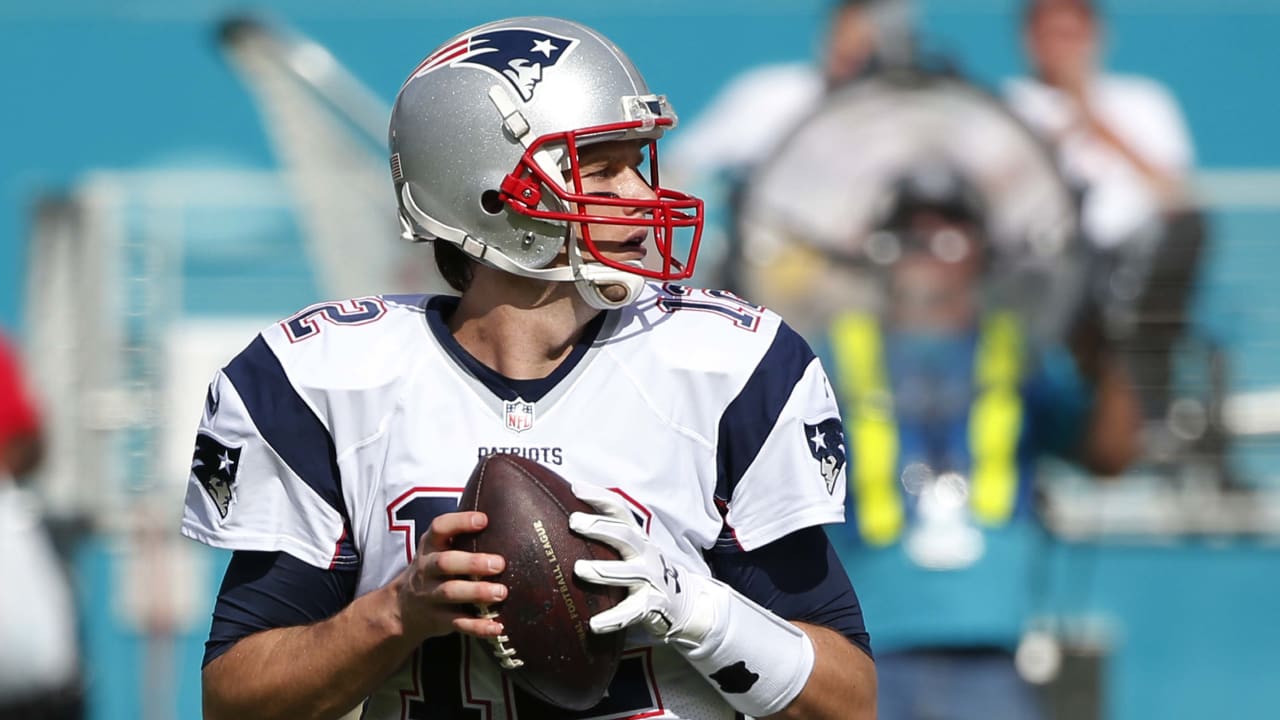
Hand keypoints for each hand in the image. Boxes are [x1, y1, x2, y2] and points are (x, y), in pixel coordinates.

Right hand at [393, 511, 508, 641]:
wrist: (403, 608)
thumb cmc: (435, 569)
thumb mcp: (438, 549)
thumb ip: (461, 535)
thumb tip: (503, 516)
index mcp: (430, 546)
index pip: (439, 528)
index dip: (460, 522)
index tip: (484, 520)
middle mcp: (427, 569)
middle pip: (445, 563)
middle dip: (472, 563)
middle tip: (499, 564)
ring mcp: (431, 595)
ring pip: (451, 592)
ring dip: (477, 592)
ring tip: (501, 592)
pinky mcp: (439, 619)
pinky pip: (458, 623)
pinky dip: (478, 626)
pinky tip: (497, 626)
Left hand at [569, 483, 712, 643]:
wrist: (681, 602)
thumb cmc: (644, 571)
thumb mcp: (632, 549)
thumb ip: (608, 535)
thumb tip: (567, 515)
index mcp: (637, 537)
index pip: (620, 510)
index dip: (599, 497)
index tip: (575, 488)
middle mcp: (646, 554)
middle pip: (625, 535)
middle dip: (600, 527)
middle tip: (574, 522)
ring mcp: (651, 579)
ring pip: (627, 573)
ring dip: (603, 570)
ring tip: (579, 569)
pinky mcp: (652, 604)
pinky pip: (632, 612)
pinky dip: (613, 619)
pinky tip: (594, 624)